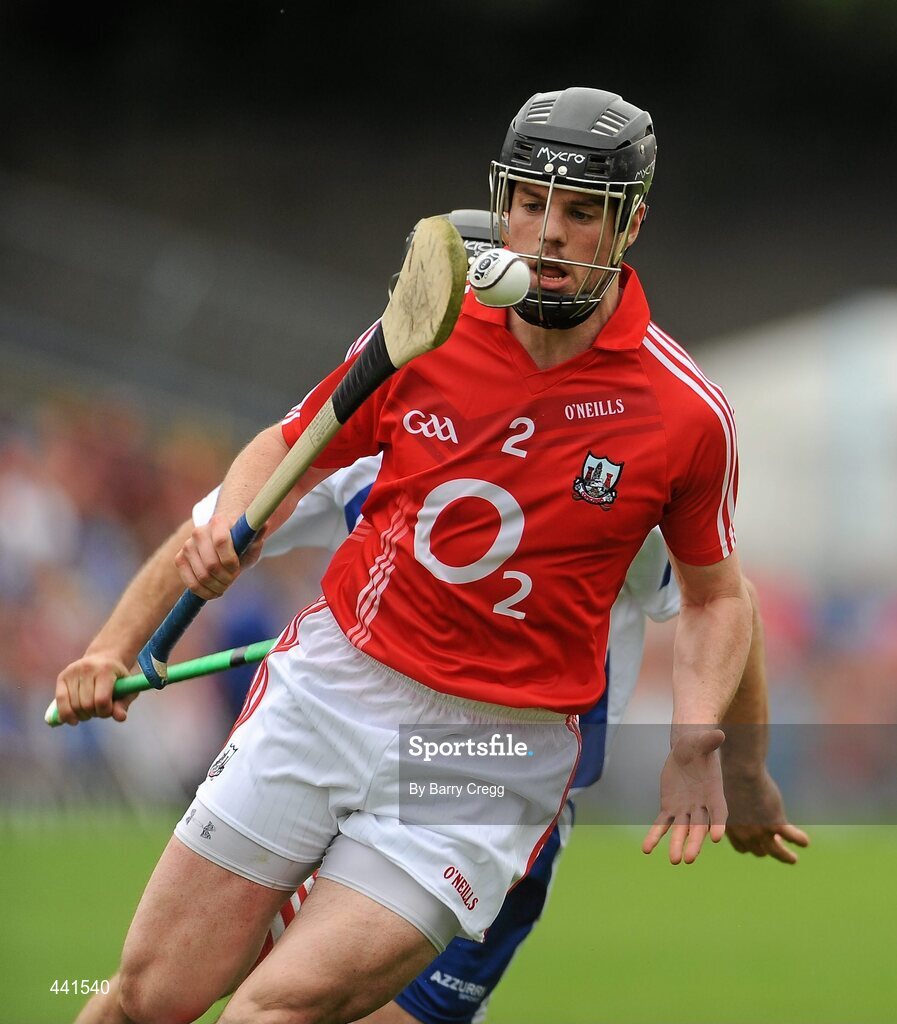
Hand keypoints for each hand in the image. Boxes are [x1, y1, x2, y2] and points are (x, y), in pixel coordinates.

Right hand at [55, 652, 135, 725]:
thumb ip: (123, 704)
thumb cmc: (118, 678)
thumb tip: (120, 718)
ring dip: (82, 715)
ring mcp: (73, 671)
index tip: (109, 710)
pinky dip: (65, 714)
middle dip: (94, 713)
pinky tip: (72, 719)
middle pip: (86, 705)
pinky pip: (60, 701)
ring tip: (90, 710)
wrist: (105, 658)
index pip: (102, 700)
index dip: (105, 712)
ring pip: (73, 706)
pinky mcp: (62, 676)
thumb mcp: (127, 689)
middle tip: (99, 710)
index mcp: (106, 669)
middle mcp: (87, 668)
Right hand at [174, 514, 265, 599]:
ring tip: (225, 585)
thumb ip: (257, 536)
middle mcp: (199, 531)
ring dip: (217, 587)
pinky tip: (215, 591)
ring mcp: (187, 545)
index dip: (230, 561)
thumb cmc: (241, 543)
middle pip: (211, 564)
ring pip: (202, 576)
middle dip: (225, 578)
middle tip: (233, 579)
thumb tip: (264, 525)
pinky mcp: (179, 559)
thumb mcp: (252, 541)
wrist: (223, 542)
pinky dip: (205, 592)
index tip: (237, 568)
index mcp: (218, 522)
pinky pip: (190, 583)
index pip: (220, 542)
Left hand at [642, 728, 726, 863]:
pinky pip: (661, 825)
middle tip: (688, 859)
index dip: (718, 824)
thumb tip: (719, 733)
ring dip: (676, 844)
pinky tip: (647, 849)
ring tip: (673, 861)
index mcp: (715, 792)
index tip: (717, 837)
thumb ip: (710, 740)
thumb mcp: (702, 741)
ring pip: (681, 830)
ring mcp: (685, 809)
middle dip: (694, 842)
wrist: (686, 751)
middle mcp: (702, 806)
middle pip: (699, 827)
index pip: (719, 812)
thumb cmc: (698, 744)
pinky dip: (655, 836)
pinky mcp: (669, 808)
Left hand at [723, 766, 809, 863]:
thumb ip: (734, 808)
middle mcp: (744, 834)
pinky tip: (805, 841)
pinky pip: (792, 837)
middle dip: (767, 848)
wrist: (740, 770)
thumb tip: (740, 809)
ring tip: (792, 859)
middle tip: (777, 841)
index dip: (752, 845)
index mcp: (731, 828)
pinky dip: (800, 840)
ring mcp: (760, 831)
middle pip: (758, 851)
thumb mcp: (729, 796)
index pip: (742, 848)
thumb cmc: (731, 776)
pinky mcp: (776, 823)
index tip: (760, 840)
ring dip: (786, 857)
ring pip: (776, 852)